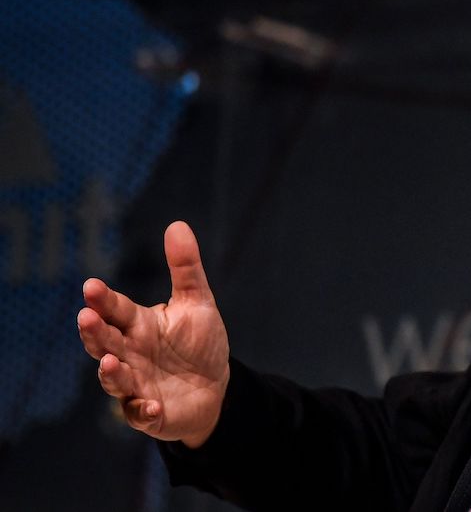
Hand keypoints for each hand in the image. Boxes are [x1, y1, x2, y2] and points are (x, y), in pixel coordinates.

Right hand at [76, 221, 230, 446]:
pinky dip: (141, 411)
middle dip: (94, 332)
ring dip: (111, 373)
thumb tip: (177, 224)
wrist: (216, 386)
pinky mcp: (150, 413)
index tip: (91, 286)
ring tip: (111, 362)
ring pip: (115, 379)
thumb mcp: (197, 302)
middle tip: (86, 317)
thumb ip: (185, 267)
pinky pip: (139, 414)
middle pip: (105, 343)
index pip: (116, 310)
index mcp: (138, 326)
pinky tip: (150, 405)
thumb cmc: (198, 342)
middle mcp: (130, 354)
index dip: (103, 300)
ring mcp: (136, 384)